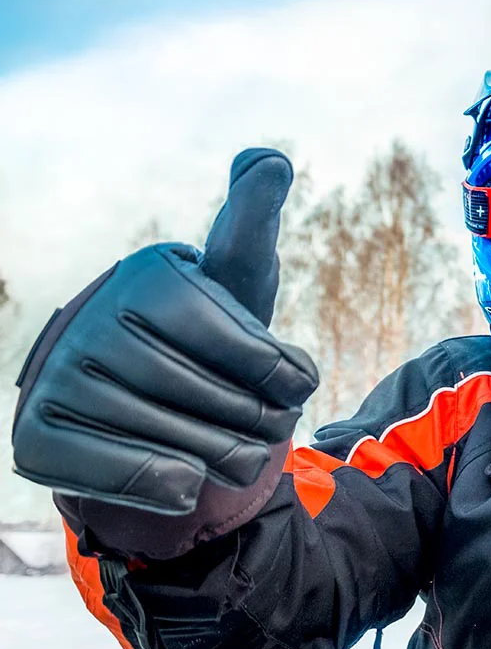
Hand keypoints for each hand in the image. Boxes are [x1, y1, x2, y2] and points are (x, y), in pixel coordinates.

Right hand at [11, 149, 318, 514]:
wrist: (144, 400)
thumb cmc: (207, 334)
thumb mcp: (237, 278)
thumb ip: (253, 225)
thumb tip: (268, 162)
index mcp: (151, 276)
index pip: (245, 344)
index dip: (284, 375)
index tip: (296, 381)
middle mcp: (94, 321)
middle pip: (219, 400)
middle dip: (262, 422)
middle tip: (269, 422)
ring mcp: (58, 380)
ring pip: (183, 445)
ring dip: (230, 459)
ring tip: (240, 449)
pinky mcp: (37, 438)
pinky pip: (129, 478)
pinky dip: (175, 487)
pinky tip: (189, 478)